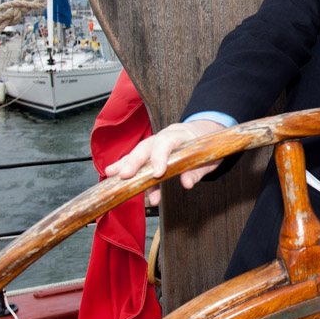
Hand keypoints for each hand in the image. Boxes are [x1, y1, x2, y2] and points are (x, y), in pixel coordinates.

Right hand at [104, 118, 225, 205]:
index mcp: (179, 135)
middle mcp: (163, 138)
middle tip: (125, 176)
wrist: (201, 135)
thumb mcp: (207, 160)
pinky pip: (138, 162)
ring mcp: (155, 145)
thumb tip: (186, 183)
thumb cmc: (203, 148)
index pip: (166, 142)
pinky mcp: (150, 154)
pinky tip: (115, 178)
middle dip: (134, 161)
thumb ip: (196, 172)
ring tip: (112, 174)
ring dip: (125, 164)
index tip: (157, 174)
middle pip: (146, 147)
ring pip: (138, 153)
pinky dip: (127, 169)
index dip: (159, 157)